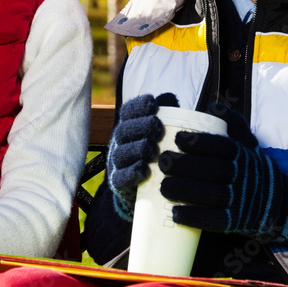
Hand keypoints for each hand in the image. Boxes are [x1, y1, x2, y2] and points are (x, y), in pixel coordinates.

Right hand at [106, 92, 178, 220]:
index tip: (152, 103)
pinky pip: (120, 177)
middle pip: (123, 130)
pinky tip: (145, 169)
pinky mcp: (119, 183)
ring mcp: (118, 163)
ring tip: (152, 150)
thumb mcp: (164, 133)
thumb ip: (167, 114)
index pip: (128, 111)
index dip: (138, 106)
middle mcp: (121, 142)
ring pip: (121, 153)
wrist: (147, 190)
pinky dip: (131, 172)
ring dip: (136, 149)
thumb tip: (169, 97)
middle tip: (157, 127)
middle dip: (140, 126)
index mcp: (131, 126)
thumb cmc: (159, 154)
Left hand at [159, 104, 287, 244]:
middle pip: (212, 170)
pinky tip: (175, 214)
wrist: (276, 202)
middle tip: (163, 161)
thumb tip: (213, 106)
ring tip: (163, 187)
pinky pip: (215, 220)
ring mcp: (240, 200)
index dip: (199, 142)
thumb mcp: (247, 141)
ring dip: (185, 192)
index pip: (221, 146)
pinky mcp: (235, 221)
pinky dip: (195, 217)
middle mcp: (242, 176)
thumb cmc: (250, 165)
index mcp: (242, 154)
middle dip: (185, 166)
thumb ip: (232, 121)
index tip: (178, 138)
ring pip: (211, 195)